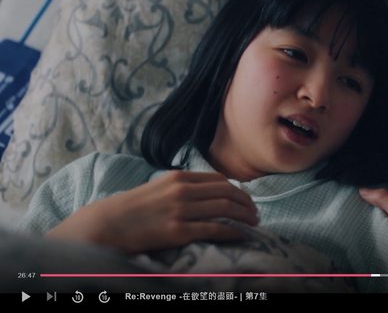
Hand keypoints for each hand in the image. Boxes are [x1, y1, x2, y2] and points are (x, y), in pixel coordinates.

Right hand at [47, 171, 258, 253]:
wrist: (109, 224)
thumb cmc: (133, 207)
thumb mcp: (159, 187)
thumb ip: (182, 186)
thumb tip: (208, 192)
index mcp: (179, 177)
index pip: (219, 180)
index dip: (236, 190)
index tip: (244, 199)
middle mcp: (182, 190)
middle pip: (227, 192)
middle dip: (246, 203)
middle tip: (255, 213)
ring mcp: (181, 211)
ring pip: (225, 209)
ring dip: (244, 216)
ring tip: (253, 223)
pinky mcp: (178, 231)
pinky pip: (215, 229)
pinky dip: (233, 232)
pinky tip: (241, 235)